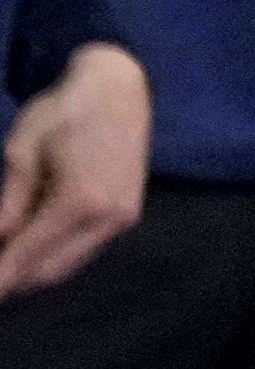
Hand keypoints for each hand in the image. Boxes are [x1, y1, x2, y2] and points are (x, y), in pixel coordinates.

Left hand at [0, 44, 149, 298]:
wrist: (118, 89)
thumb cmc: (62, 112)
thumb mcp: (21, 154)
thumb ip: (9, 207)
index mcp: (79, 201)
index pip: (27, 255)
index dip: (0, 277)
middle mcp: (108, 219)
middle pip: (49, 271)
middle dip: (12, 279)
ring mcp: (122, 219)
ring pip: (68, 265)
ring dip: (32, 270)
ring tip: (4, 262)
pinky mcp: (127, 214)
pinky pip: (83, 250)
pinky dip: (53, 256)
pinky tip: (29, 247)